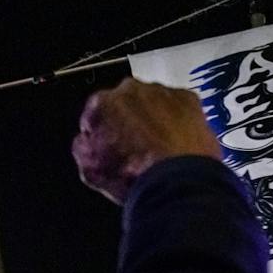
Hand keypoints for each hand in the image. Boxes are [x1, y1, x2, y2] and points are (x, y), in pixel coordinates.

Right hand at [72, 78, 220, 204]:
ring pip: (154, 102)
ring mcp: (161, 92)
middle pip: (127, 103)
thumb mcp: (90, 170)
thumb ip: (84, 146)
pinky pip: (180, 106)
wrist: (174, 182)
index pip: (96, 113)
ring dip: (155, 120)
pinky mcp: (188, 99)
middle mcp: (130, 89)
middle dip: (130, 121)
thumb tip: (87, 141)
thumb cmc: (133, 176)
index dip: (103, 133)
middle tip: (137, 150)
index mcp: (101, 104)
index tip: (111, 147)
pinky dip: (179, 121)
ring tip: (160, 150)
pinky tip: (178, 144)